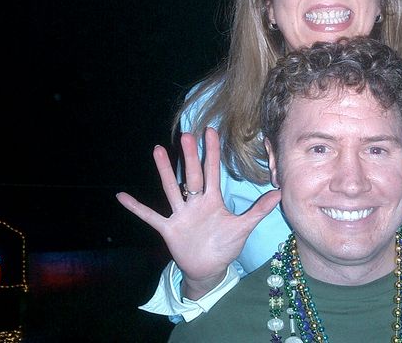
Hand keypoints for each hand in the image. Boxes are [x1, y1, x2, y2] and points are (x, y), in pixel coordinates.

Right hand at [116, 127, 280, 298]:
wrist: (209, 269)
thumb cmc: (225, 246)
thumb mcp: (243, 227)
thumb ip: (259, 210)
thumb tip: (280, 192)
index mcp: (212, 199)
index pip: (212, 171)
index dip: (211, 152)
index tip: (210, 131)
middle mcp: (195, 202)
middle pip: (192, 174)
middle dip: (190, 155)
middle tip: (185, 134)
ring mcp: (180, 214)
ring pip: (171, 188)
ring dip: (164, 171)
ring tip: (157, 150)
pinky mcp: (168, 228)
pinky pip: (150, 216)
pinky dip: (136, 208)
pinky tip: (122, 196)